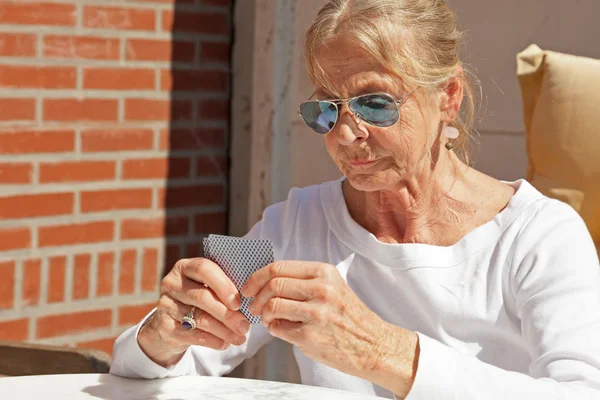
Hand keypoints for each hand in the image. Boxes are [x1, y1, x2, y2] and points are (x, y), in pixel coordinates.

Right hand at [137, 258, 250, 367]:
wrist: (171, 324)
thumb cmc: (198, 301)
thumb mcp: (208, 288)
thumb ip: (224, 288)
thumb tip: (251, 299)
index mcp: (184, 267)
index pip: (203, 269)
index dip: (223, 285)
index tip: (238, 302)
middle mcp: (171, 283)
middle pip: (202, 297)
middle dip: (227, 313)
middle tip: (244, 326)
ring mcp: (165, 304)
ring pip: (199, 318)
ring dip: (224, 330)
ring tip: (240, 337)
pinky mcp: (164, 326)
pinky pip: (193, 335)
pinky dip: (213, 341)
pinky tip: (225, 344)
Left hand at [241, 261, 401, 378]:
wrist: (373, 345)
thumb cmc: (347, 316)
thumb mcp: (332, 287)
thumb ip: (303, 280)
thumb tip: (265, 280)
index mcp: (324, 272)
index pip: (278, 268)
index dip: (256, 277)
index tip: (248, 288)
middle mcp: (321, 289)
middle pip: (272, 285)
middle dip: (255, 297)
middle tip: (254, 306)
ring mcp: (316, 313)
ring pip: (272, 306)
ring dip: (263, 315)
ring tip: (269, 319)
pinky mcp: (310, 336)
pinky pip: (278, 328)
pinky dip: (274, 330)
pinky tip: (283, 330)